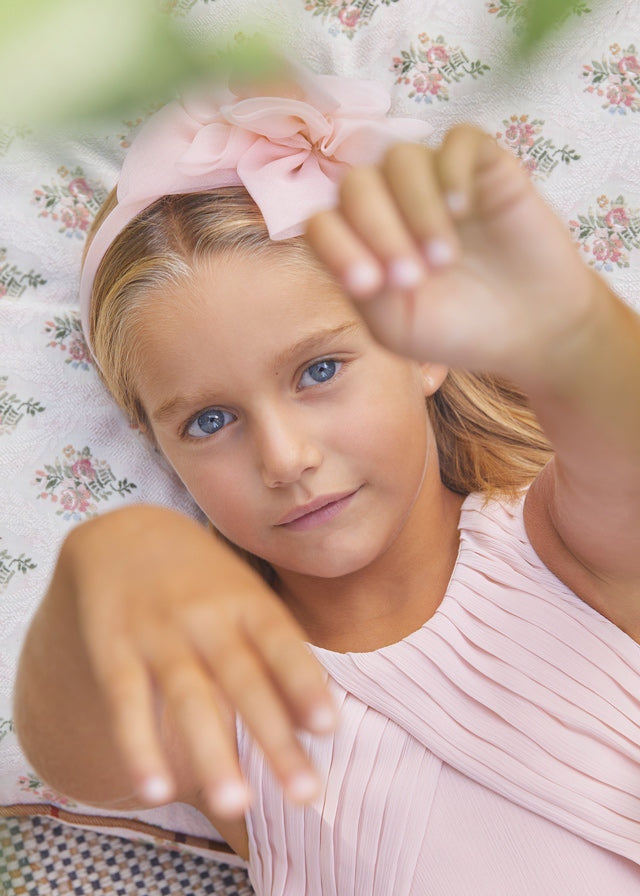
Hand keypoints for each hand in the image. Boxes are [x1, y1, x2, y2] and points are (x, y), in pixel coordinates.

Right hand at [62, 504, 335, 817]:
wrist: (122, 534)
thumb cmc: (204, 581)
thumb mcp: (247, 597)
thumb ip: (281, 654)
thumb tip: (322, 724)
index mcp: (246, 600)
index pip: (281, 641)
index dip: (304, 681)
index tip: (329, 727)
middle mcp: (206, 615)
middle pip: (243, 678)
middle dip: (274, 736)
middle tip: (306, 793)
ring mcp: (158, 631)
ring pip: (188, 695)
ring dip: (212, 752)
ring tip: (238, 805)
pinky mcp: (114, 649)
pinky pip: (126, 701)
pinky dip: (139, 746)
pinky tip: (156, 791)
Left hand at [306, 125, 595, 385]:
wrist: (533, 332)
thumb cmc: (459, 331)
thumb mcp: (398, 325)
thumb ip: (362, 286)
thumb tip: (345, 241)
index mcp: (363, 242)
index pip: (325, 221)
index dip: (337, 246)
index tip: (368, 286)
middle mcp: (392, 203)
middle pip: (356, 183)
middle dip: (377, 230)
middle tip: (412, 278)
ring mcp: (437, 181)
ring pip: (402, 158)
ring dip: (416, 207)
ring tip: (443, 258)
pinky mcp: (485, 166)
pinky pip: (458, 139)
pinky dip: (451, 169)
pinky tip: (462, 209)